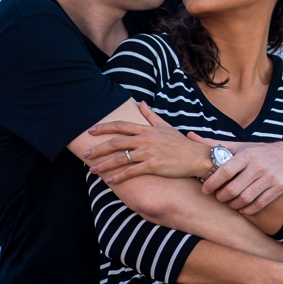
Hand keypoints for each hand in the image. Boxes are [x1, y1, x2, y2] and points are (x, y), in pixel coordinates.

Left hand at [84, 101, 211, 183]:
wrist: (197, 157)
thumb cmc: (181, 144)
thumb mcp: (166, 127)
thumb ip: (151, 116)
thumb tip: (141, 103)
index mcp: (147, 130)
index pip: (121, 126)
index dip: (103, 128)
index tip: (90, 131)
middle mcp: (145, 140)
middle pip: (116, 142)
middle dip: (98, 149)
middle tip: (85, 154)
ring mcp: (149, 153)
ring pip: (120, 158)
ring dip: (104, 165)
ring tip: (93, 170)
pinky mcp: (153, 165)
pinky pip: (131, 171)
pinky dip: (118, 176)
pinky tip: (109, 180)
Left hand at [188, 134, 282, 214]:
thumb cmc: (258, 152)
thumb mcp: (239, 146)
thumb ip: (214, 144)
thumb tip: (190, 135)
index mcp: (247, 154)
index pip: (226, 171)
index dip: (213, 182)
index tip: (205, 190)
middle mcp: (259, 165)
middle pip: (234, 188)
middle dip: (222, 197)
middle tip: (218, 197)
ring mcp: (270, 177)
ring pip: (246, 198)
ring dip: (234, 205)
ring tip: (230, 203)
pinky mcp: (279, 187)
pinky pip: (260, 204)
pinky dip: (248, 209)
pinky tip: (243, 208)